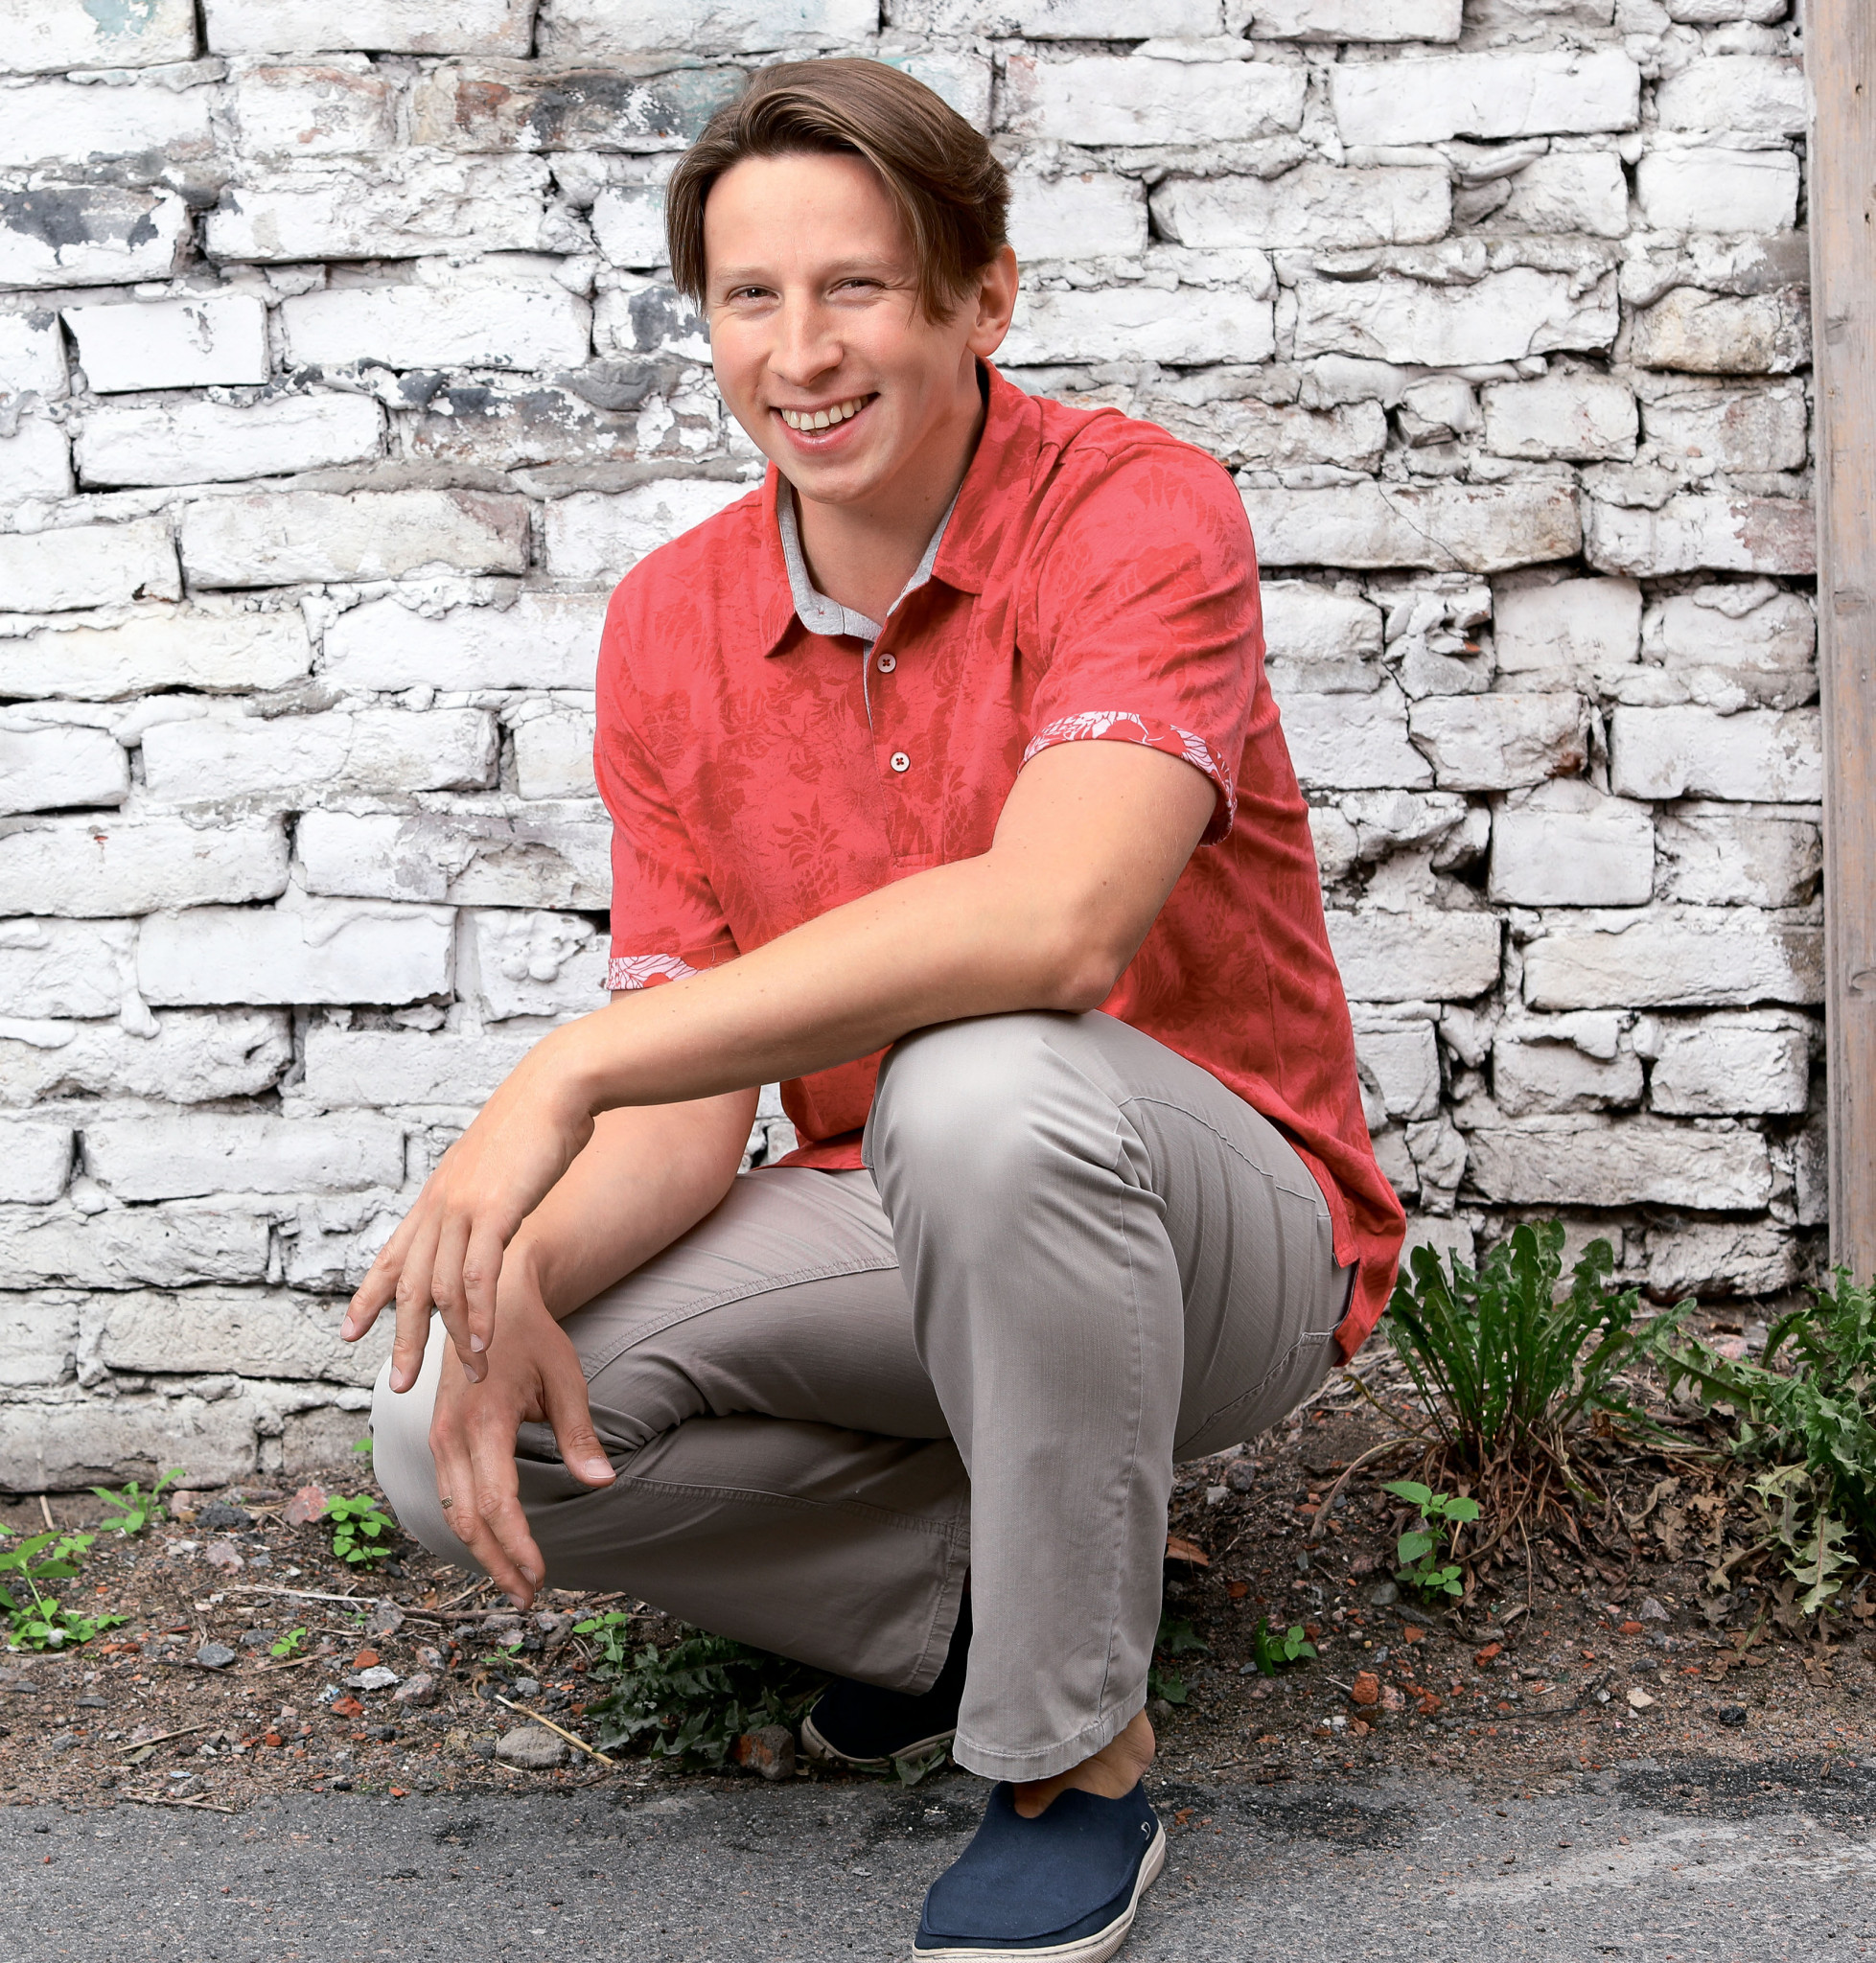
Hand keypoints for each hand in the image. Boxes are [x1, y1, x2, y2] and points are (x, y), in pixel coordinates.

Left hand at [340, 1036, 596, 1389]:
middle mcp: (440, 1206)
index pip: (390, 1256)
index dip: (367, 1297)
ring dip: (453, 1338)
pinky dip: (478, 1313)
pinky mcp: (496, 1209)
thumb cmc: (535, 1122)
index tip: (348, 1331)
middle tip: (399, 1383)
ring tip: (468, 1372)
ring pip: (441, 1288)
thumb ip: (483, 1197)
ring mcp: (463, 1207)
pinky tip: (482, 1341)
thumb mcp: (494, 1166)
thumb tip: (487, 1216)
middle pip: (408, 1285)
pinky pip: (478, 1273)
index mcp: (436, 1197)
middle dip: (401, 1339)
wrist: (555, 1086)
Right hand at [427, 1269, 615, 1606]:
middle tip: (529, 1597)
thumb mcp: (565, 1377)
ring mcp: (438, 1436)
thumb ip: (579, 1433)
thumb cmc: (532, 1336)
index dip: (517, 1545)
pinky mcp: (438, 1436)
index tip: (540, 1574)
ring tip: (515, 1582)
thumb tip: (602, 1482)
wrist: (488, 1295)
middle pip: (468, 1518)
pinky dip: (469, 1525)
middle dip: (498, 1563)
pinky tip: (495, 1544)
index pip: (496, 1501)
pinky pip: (449, 1492)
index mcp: (483, 1420)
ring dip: (482, 1551)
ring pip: (453, 1510)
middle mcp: (450, 1433)